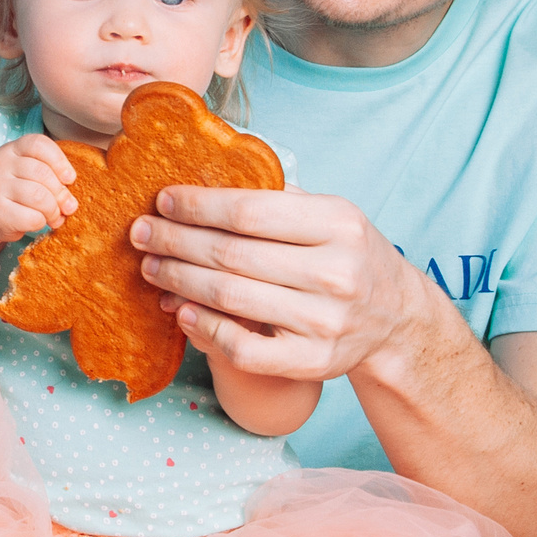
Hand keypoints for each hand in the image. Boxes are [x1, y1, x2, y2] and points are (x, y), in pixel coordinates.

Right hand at [0, 134, 76, 241]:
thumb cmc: (12, 189)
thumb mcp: (26, 171)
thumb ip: (50, 176)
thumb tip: (70, 202)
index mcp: (12, 149)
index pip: (39, 145)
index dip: (60, 161)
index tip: (69, 178)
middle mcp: (1, 164)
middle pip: (42, 173)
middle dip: (61, 193)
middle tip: (68, 206)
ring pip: (39, 196)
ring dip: (53, 210)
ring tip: (55, 216)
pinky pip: (32, 218)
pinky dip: (42, 222)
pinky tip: (39, 222)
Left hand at [131, 185, 434, 381]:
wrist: (396, 317)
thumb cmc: (348, 255)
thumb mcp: (330, 214)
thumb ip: (277, 197)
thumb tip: (204, 175)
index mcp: (339, 225)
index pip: (250, 211)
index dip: (198, 206)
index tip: (163, 200)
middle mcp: (335, 273)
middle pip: (232, 255)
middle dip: (175, 242)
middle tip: (141, 234)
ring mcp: (325, 323)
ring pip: (231, 299)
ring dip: (180, 281)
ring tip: (151, 268)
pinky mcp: (313, 362)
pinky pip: (243, 348)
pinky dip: (205, 328)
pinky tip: (181, 310)